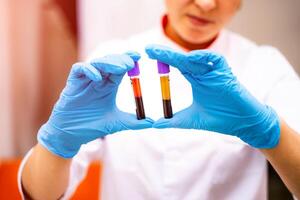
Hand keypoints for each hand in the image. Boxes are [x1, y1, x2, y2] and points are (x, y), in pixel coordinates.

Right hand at [38, 53, 153, 157]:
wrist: (71, 135)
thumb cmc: (92, 126)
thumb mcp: (116, 123)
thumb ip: (133, 122)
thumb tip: (153, 123)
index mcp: (109, 86)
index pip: (120, 68)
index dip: (129, 61)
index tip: (139, 57)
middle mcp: (98, 80)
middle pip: (110, 62)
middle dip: (121, 60)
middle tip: (132, 62)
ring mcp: (85, 80)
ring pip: (97, 63)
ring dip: (109, 63)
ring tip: (121, 67)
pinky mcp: (73, 83)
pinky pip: (79, 69)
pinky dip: (89, 70)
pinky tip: (98, 78)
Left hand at [145, 44, 279, 147]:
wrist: (241, 123)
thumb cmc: (219, 118)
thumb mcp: (191, 119)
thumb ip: (173, 121)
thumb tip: (154, 125)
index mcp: (195, 80)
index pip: (176, 66)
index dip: (163, 59)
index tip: (148, 54)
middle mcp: (203, 73)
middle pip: (182, 60)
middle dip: (165, 54)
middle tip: (149, 49)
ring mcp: (214, 72)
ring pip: (195, 59)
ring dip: (178, 56)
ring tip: (161, 53)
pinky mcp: (226, 73)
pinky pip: (215, 60)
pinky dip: (204, 57)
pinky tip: (190, 58)